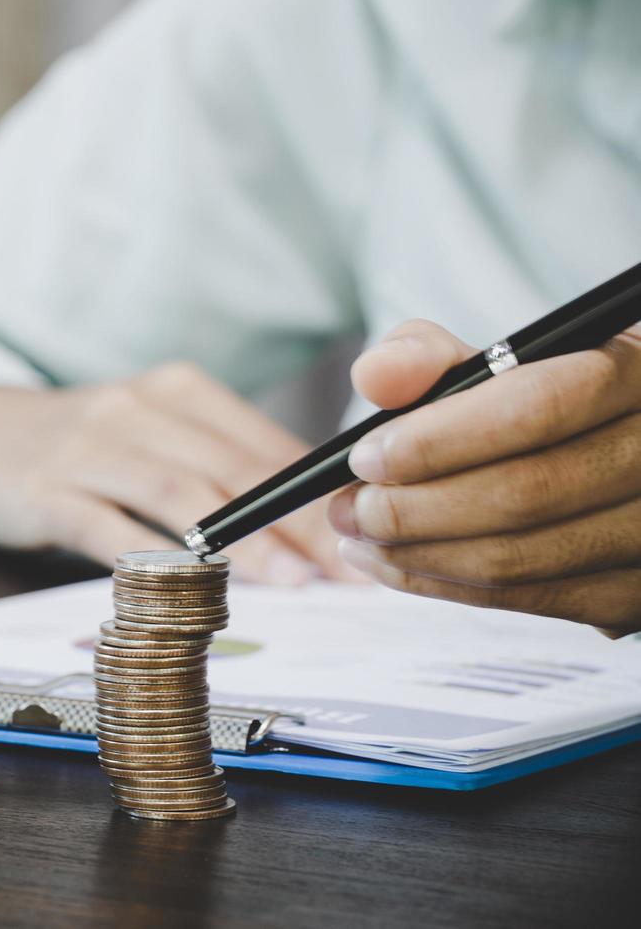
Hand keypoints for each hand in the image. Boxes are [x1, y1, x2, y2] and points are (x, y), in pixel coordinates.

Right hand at [0, 363, 349, 583]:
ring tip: (293, 582)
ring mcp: (90, 450)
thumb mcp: (154, 429)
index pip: (262, 445)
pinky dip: (154, 559)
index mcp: (178, 391)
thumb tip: (314, 517)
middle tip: (348, 570)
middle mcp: (139, 411)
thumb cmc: (84, 441)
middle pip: (232, 471)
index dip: (318, 494)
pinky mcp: (47, 492)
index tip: (368, 535)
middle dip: (298, 524)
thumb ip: (220, 461)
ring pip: (181, 497)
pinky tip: (189, 588)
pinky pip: (106, 527)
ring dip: (243, 542)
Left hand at [329, 319, 640, 635]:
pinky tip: (394, 564)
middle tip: (345, 508)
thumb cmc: (545, 399)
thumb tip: (375, 374)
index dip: (439, 439)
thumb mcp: (499, 359)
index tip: (363, 457)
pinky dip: (447, 586)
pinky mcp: (638, 594)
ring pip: (523, 559)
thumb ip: (429, 355)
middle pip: (525, 494)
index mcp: (638, 370)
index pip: (535, 408)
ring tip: (356, 536)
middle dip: (412, 507)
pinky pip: (532, 600)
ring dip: (417, 555)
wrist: (617, 454)